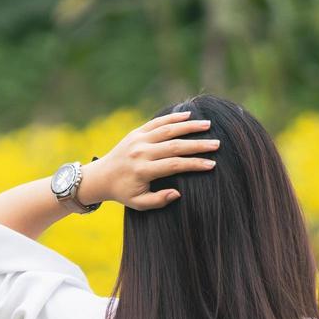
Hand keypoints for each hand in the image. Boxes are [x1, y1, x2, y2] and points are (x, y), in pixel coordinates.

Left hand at [82, 110, 220, 209]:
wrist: (101, 176)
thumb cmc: (124, 192)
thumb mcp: (139, 203)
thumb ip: (158, 200)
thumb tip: (178, 194)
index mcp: (143, 170)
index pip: (174, 165)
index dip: (194, 164)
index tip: (211, 164)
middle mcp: (141, 152)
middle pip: (174, 146)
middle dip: (198, 144)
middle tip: (217, 144)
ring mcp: (138, 140)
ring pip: (167, 130)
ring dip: (189, 126)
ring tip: (208, 125)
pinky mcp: (136, 132)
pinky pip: (157, 122)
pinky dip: (173, 118)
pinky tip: (188, 115)